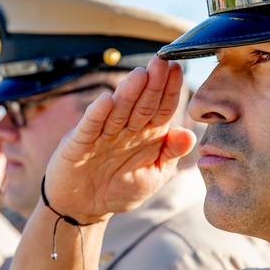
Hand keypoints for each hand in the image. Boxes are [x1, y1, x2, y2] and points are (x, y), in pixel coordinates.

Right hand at [43, 56, 194, 223]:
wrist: (84, 207)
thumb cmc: (121, 189)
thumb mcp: (153, 176)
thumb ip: (170, 154)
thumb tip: (189, 134)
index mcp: (148, 133)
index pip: (162, 107)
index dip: (170, 90)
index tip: (178, 70)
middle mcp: (126, 128)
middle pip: (142, 104)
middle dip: (152, 84)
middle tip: (161, 62)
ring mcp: (103, 134)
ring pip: (118, 111)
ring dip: (128, 93)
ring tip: (139, 75)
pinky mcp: (79, 143)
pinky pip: (90, 127)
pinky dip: (97, 114)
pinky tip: (106, 100)